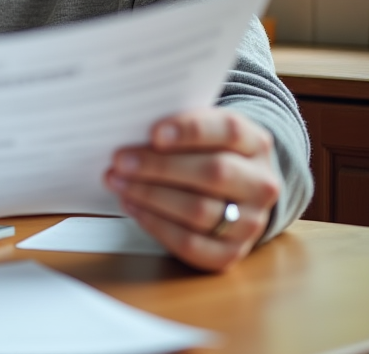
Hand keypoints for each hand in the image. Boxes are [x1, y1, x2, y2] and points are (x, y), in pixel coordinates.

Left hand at [104, 107, 280, 271]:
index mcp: (255, 143)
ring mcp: (251, 221)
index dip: (190, 131)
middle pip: (213, 172)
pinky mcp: (232, 252)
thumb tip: (132, 129)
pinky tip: (131, 206)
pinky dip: (155, 224)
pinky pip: (191, 242)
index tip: (154, 134)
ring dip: (150, 196)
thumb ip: (177, 127)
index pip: (229, 131)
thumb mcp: (202, 132)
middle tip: (120, 161)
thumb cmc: (205, 154)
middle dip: (159, 166)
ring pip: (199, 210)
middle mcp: (261, 183)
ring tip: (118, 182)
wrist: (233, 194)